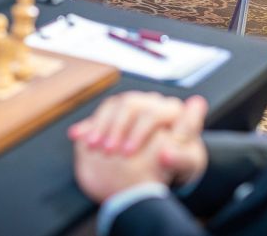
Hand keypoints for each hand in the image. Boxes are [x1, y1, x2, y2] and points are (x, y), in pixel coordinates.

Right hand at [70, 93, 208, 198]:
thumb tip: (166, 154)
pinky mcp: (120, 110)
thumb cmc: (183, 161)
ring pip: (114, 105)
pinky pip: (102, 112)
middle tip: (108, 152)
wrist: (171, 162)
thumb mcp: (189, 164)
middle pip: (130, 105)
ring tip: (92, 147)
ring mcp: (136, 104)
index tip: (128, 153)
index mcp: (172, 109)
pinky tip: (77, 136)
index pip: (152, 113)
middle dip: (117, 128)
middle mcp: (154, 102)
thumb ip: (181, 159)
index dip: (138, 132)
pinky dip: (89, 124)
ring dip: (100, 125)